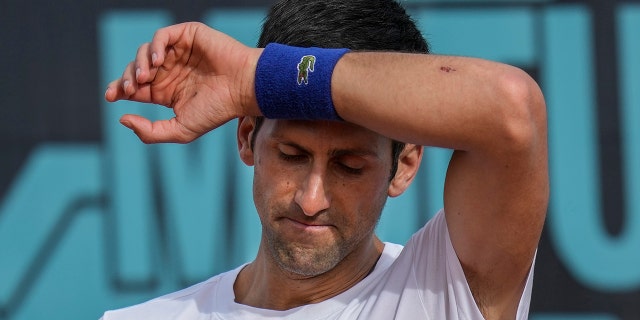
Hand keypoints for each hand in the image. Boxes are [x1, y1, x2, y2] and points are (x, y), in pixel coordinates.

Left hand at [105, 22, 261, 142]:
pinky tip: (158, 61)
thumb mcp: (180, 130)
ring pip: (146, 52)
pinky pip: (162, 36)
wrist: (244, 88)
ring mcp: (179, 52)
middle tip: (127, 89)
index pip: (135, 87)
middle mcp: (171, 71)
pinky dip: (155, 46)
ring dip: (140, 64)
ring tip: (146, 78)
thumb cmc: (217, 111)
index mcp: (167, 91)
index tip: (111, 96)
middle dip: (126, 78)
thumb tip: (122, 118)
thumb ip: (151, 132)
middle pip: (136, 69)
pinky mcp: (188, 36)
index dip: (119, 89)